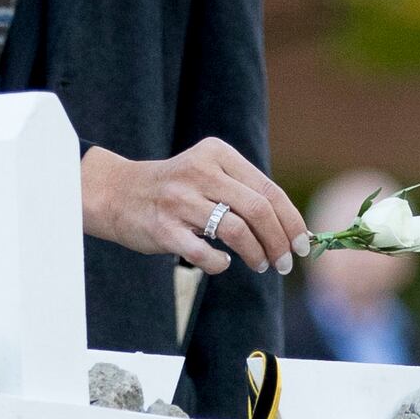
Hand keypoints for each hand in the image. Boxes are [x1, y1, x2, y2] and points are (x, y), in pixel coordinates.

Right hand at [80, 141, 303, 275]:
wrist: (117, 193)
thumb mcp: (208, 173)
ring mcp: (179, 200)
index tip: (302, 244)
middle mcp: (199, 172)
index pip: (268, 189)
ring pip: (237, 231)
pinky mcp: (163, 228)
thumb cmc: (176, 190)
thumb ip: (244, 191)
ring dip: (257, 254)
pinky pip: (204, 253)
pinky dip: (220, 263)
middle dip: (279, 241)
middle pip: (258, 209)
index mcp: (217, 154)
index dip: (291, 221)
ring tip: (261, 265)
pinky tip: (222, 263)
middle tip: (285, 262)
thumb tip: (291, 229)